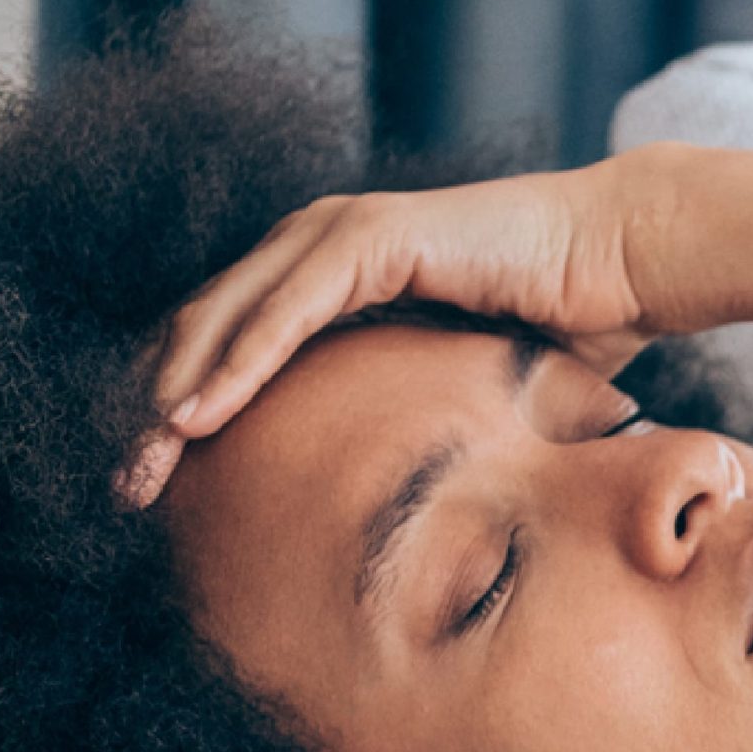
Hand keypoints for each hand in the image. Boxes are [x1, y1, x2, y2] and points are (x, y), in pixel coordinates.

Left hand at [118, 145, 698, 506]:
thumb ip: (407, 429)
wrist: (626, 265)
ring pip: (228, 317)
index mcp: (331, 284)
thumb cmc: (565, 333)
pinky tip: (196, 415)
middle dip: (156, 412)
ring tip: (146, 461)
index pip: (232, 348)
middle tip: (126, 491)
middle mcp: (321, 248)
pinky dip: (237, 361)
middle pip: (208, 331)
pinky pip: (286, 307)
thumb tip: (397, 517)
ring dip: (177, 391)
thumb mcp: (458, 397)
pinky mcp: (373, 237)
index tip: (159, 493)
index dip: (184, 415)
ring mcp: (343, 234)